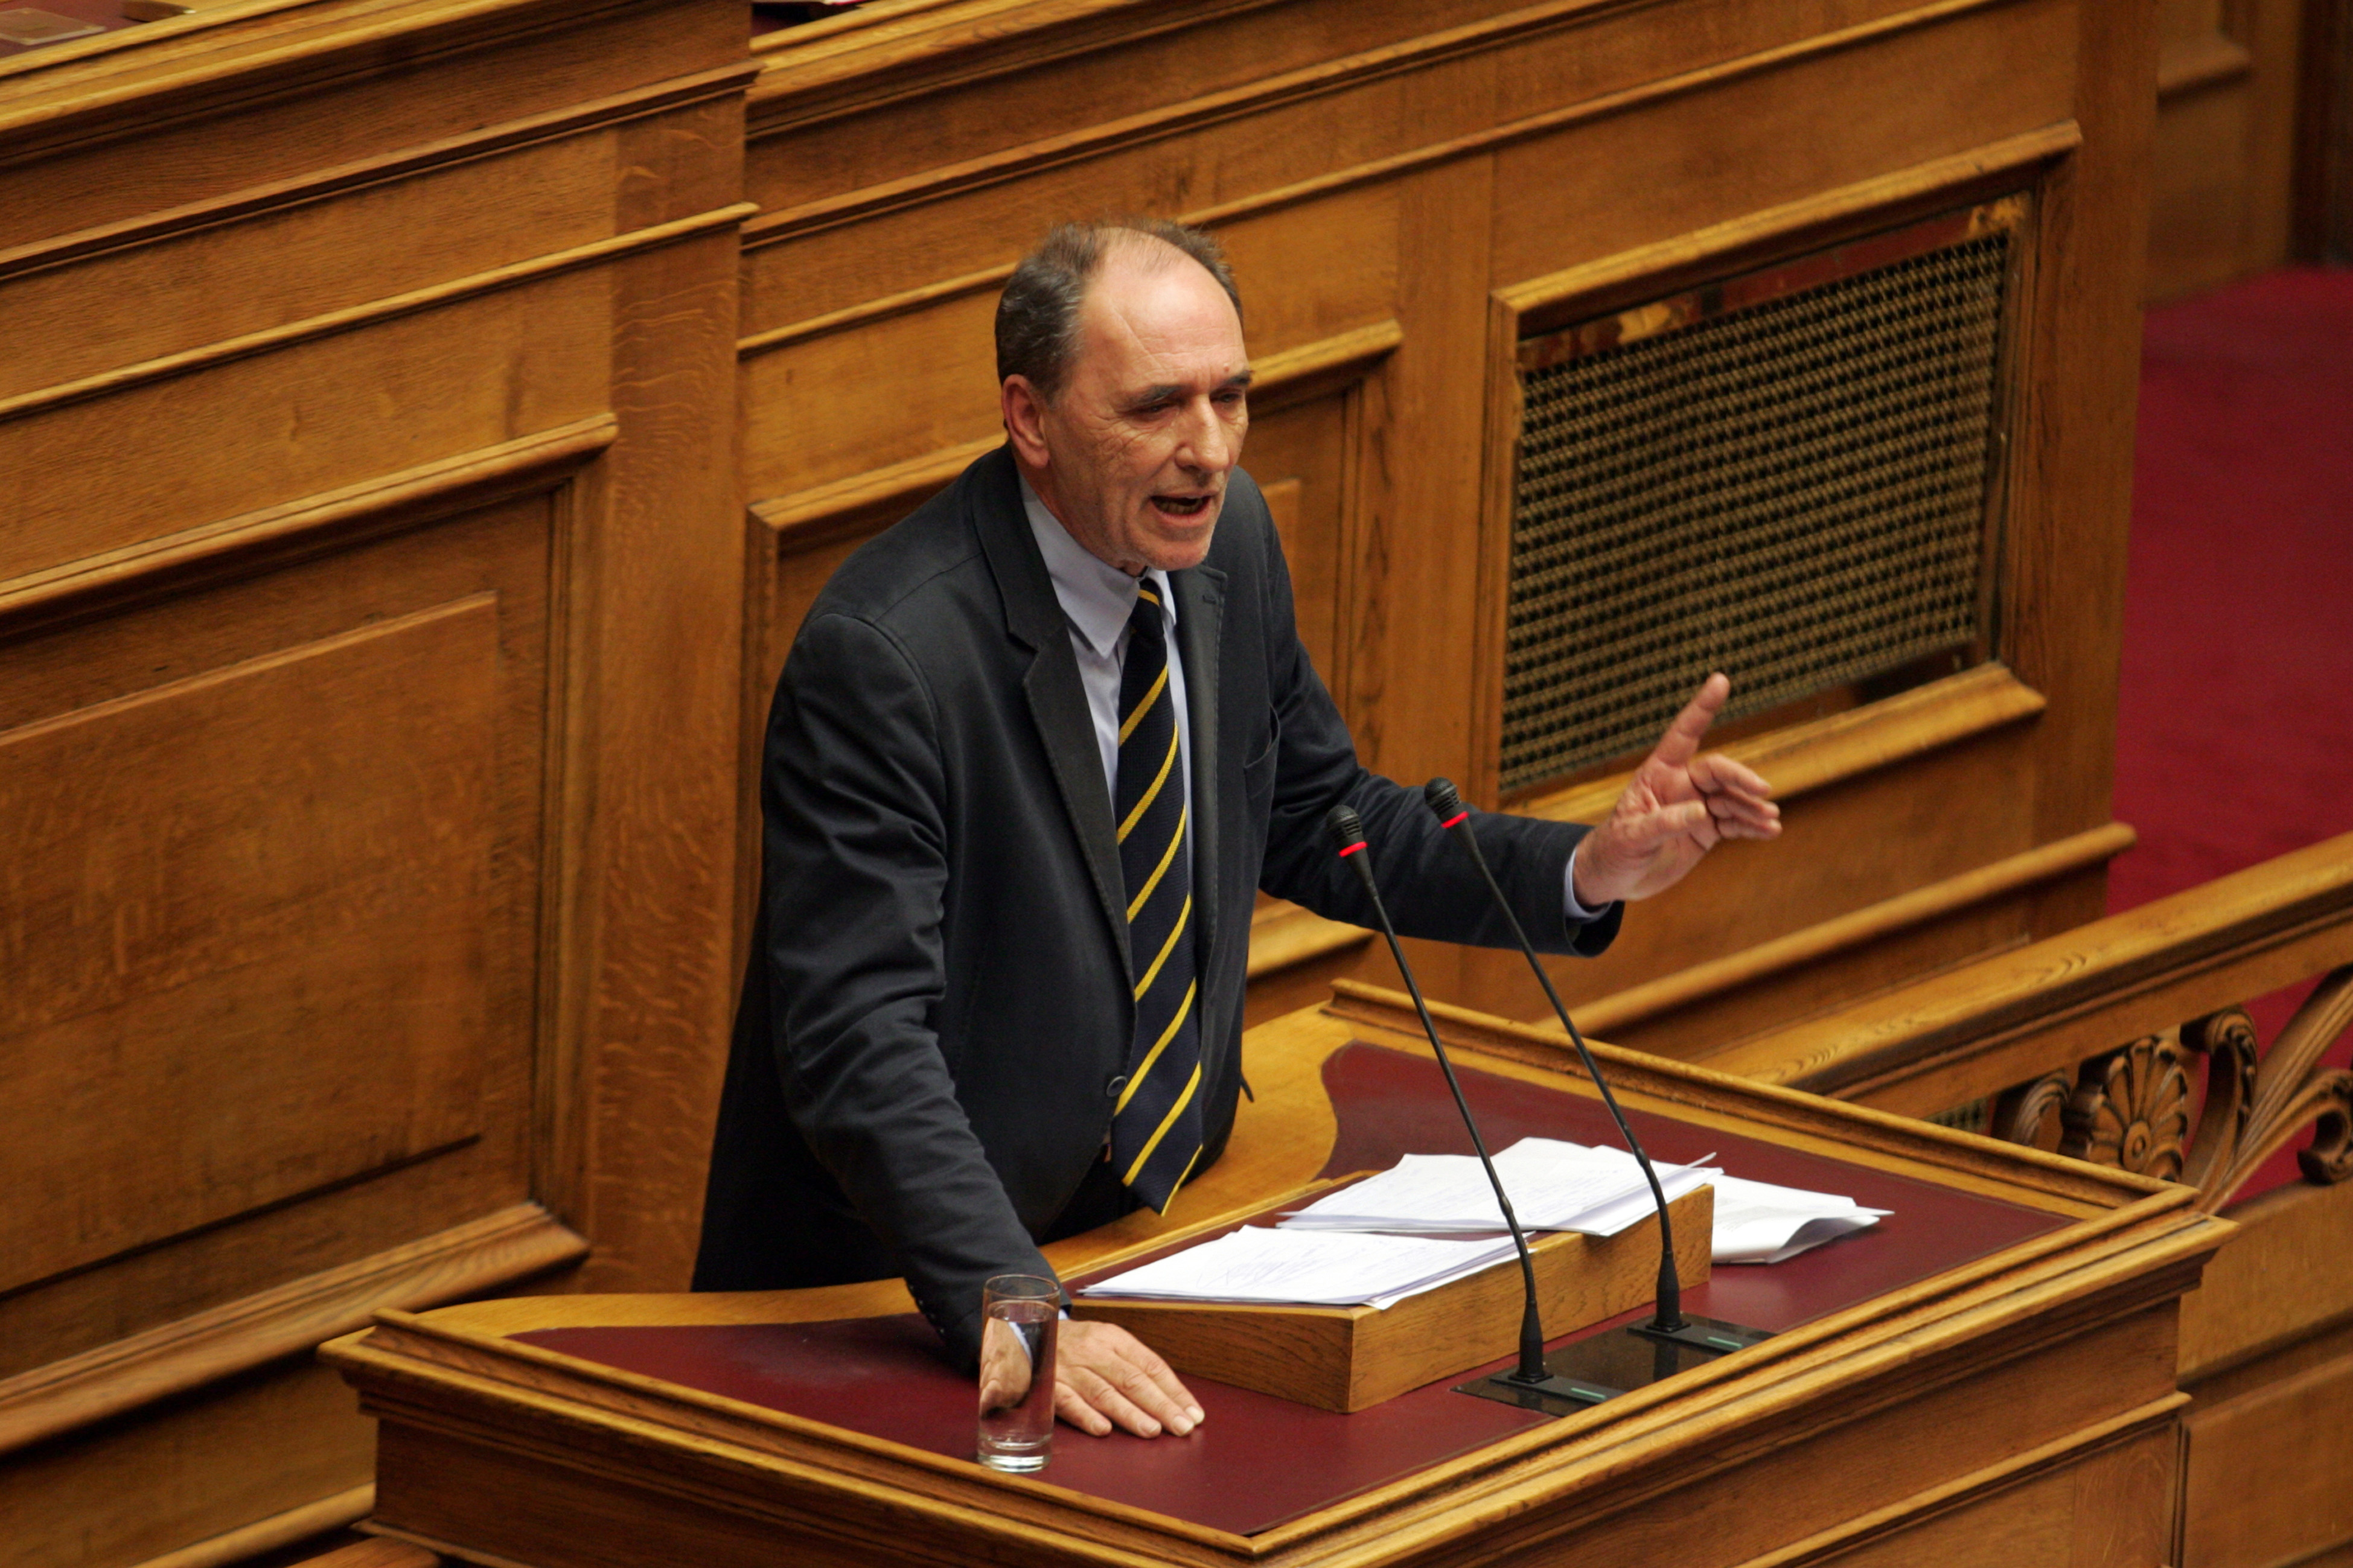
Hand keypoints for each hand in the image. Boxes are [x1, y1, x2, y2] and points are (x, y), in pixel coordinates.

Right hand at [1053, 1319, 1203, 1437]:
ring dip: (1129, 1413)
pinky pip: (1067, 1401)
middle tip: (1181, 1427)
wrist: (1026, 1331)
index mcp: (1113, 1338)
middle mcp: (1093, 1351)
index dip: (1174, 1390)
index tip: (1193, 1413)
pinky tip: (1102, 1429)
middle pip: (1131, 1379)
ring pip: (1103, 1392)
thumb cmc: (1076, 1345)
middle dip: (1160, 1405)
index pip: (1150, 1365)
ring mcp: (1069, 1368)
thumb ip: (1133, 1366)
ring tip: (1152, 1430)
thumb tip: (1172, 1398)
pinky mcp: (1047, 1385)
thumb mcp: (1106, 1343)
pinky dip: (1085, 1415)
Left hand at [1572, 673, 1779, 906]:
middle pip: (1719, 771)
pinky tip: (1770, 831)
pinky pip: (1735, 823)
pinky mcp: (1707, 831)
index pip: (1683, 734)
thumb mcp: (1631, 836)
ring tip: (1770, 819)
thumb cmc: (1614, 849)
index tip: (1720, 680)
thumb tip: (1701, 812)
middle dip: (1741, 778)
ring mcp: (1697, 807)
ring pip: (1732, 799)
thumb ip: (1664, 823)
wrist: (1615, 876)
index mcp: (1657, 774)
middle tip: (1763, 791)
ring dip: (1752, 807)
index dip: (1702, 708)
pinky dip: (1752, 826)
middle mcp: (1681, 785)